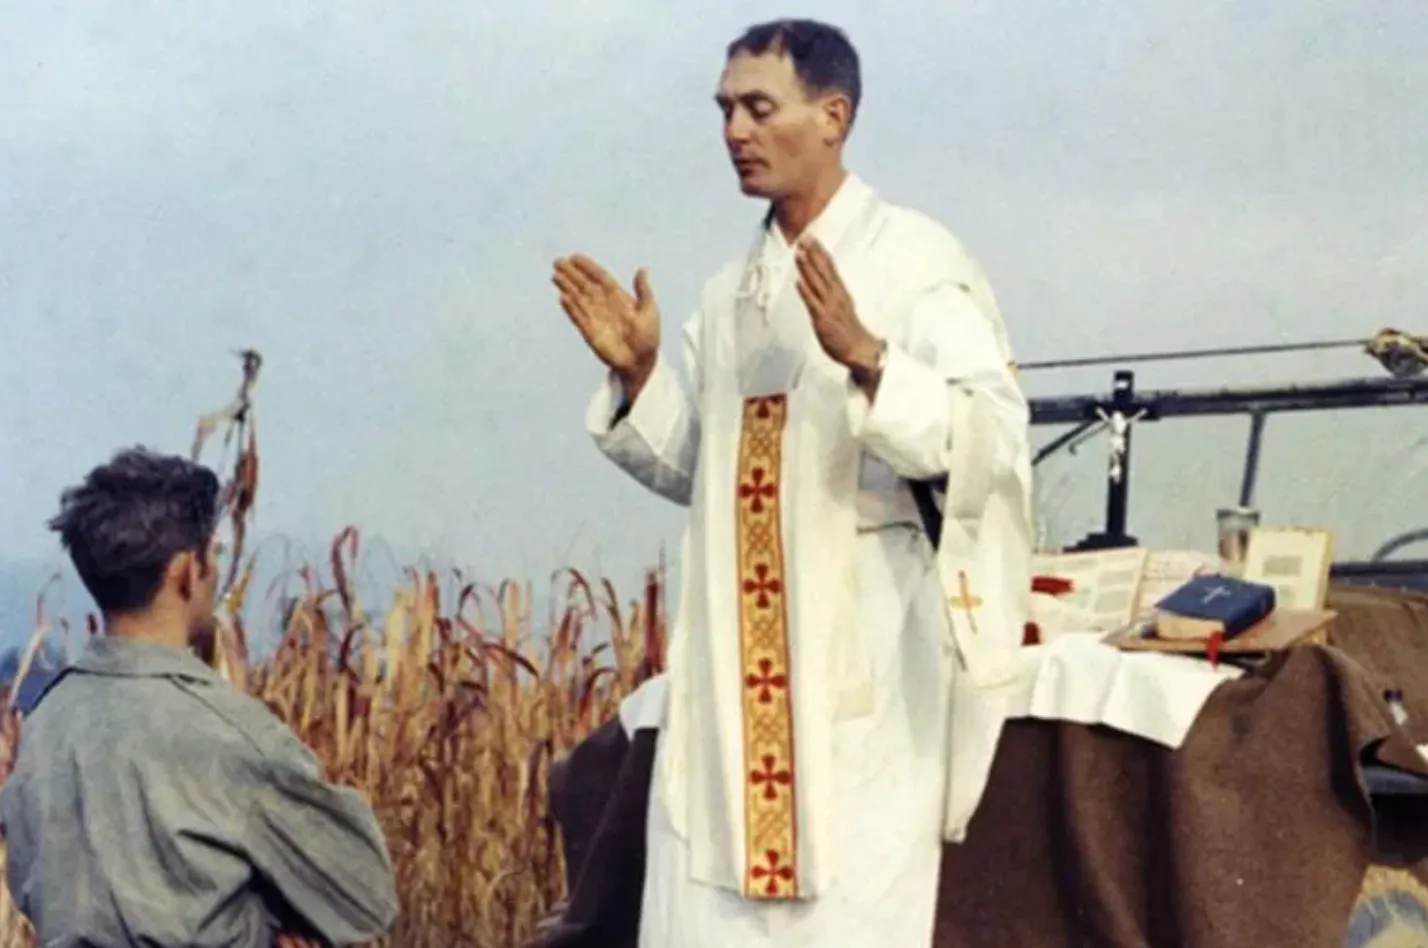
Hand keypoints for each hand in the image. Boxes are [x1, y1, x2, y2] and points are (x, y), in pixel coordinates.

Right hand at [553, 254, 660, 396]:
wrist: (641, 362)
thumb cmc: (648, 337)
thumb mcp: (649, 310)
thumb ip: (643, 290)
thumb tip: (642, 269)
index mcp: (618, 297)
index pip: (600, 278)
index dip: (588, 267)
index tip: (575, 257)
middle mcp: (604, 305)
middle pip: (585, 285)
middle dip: (571, 274)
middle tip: (558, 261)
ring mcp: (596, 318)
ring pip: (578, 299)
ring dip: (567, 287)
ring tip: (555, 276)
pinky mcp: (590, 332)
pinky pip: (578, 318)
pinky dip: (571, 308)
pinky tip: (562, 298)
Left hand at [794, 238, 882, 375]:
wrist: (860, 349)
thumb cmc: (848, 329)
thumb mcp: (841, 305)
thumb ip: (830, 292)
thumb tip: (818, 279)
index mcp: (840, 291)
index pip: (829, 266)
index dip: (819, 251)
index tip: (811, 237)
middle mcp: (836, 295)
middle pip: (824, 270)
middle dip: (813, 253)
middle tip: (804, 237)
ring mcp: (830, 307)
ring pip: (817, 283)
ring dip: (808, 268)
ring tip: (799, 253)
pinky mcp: (823, 320)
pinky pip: (813, 304)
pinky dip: (806, 292)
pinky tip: (798, 281)